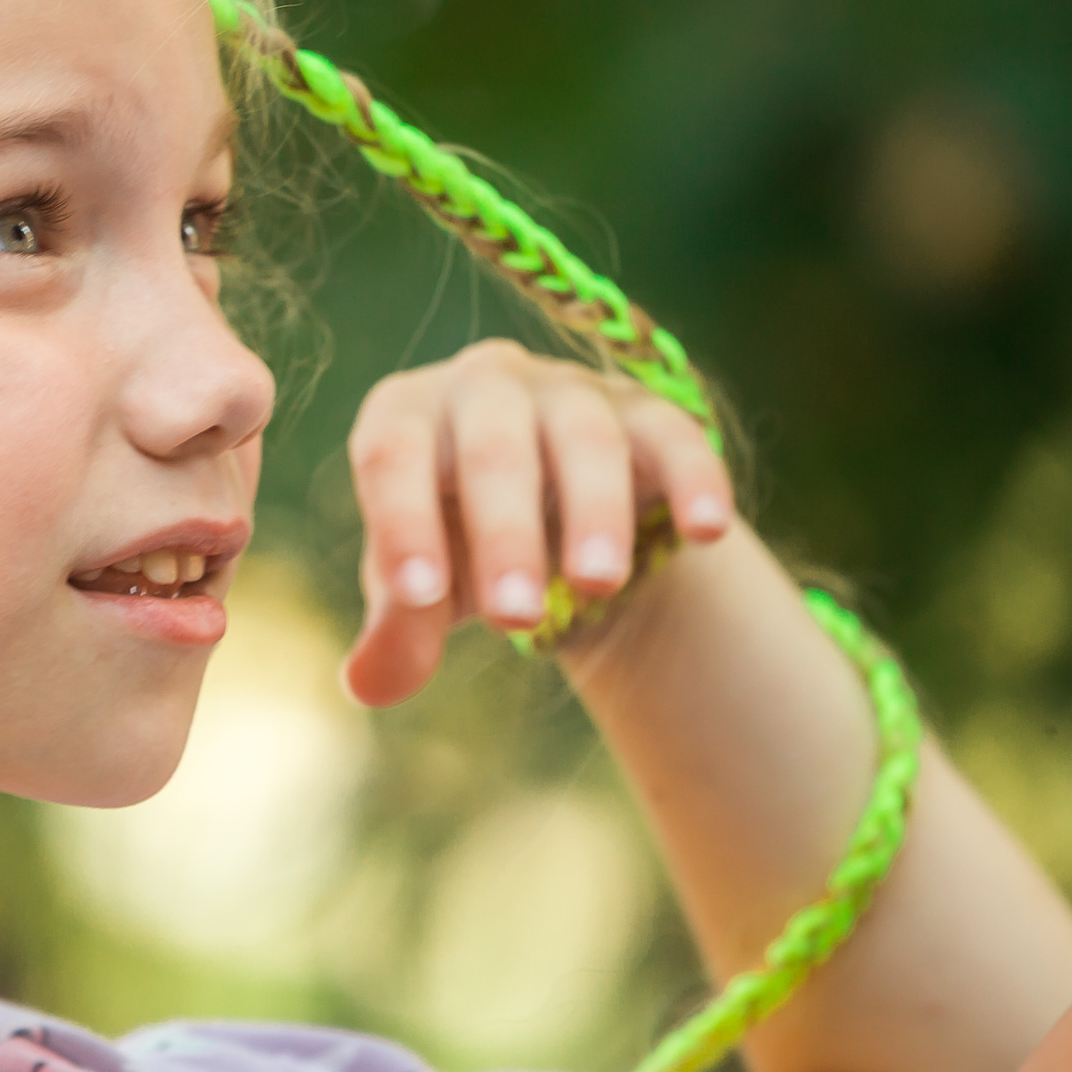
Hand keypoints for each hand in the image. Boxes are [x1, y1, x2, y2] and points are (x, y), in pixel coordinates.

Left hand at [341, 338, 732, 706]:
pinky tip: (706, 532)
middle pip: (493, 451)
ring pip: (583, 441)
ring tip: (595, 586)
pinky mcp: (647, 415)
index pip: (390, 456)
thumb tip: (366, 686)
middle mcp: (483, 385)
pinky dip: (693, 479)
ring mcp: (569, 391)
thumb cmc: (456, 541)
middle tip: (512, 616)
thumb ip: (397, 630)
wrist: (547, 509)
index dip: (401, 521)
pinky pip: (674, 437)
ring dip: (592, 512)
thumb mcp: (423, 586)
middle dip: (504, 534)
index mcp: (404, 416)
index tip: (418, 595)